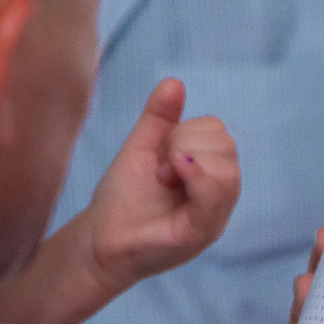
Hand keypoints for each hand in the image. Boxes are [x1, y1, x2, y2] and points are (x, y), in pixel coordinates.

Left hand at [86, 79, 241, 287]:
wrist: (97, 241)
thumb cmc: (122, 199)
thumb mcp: (141, 149)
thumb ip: (159, 118)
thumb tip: (174, 82)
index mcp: (209, 174)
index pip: (219, 132)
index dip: (187, 131)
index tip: (160, 154)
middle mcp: (219, 197)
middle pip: (227, 145)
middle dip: (186, 143)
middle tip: (160, 169)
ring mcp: (214, 217)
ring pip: (227, 169)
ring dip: (187, 160)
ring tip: (162, 178)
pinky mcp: (200, 234)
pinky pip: (214, 197)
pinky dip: (196, 175)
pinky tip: (172, 172)